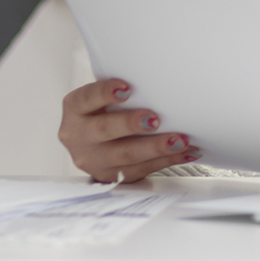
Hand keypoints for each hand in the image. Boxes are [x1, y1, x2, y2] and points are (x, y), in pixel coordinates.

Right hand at [58, 79, 197, 181]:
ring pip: (126, 155)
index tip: (126, 89)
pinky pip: (141, 169)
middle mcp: (78, 136)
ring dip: (156, 147)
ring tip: (179, 140)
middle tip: (154, 119)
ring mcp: (93, 160)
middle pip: (105, 130)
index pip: (87, 99)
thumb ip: (120, 93)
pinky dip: (166, 160)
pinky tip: (184, 152)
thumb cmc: (104, 112)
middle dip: (131, 124)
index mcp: (75, 110)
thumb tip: (158, 84)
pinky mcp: (110, 176)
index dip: (104, 93)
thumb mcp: (101, 99)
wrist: (92, 143)